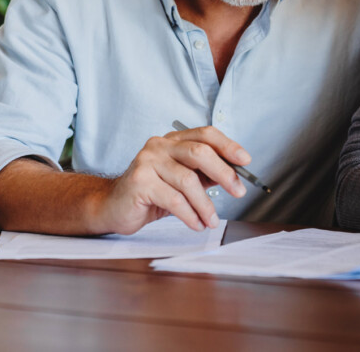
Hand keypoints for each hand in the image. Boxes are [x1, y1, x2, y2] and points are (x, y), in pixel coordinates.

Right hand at [98, 126, 250, 233]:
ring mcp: (147, 162)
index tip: (246, 160)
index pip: (205, 134)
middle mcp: (159, 146)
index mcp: (172, 141)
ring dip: (205, 205)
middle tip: (238, 192)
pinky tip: (197, 224)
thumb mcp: (181, 181)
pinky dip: (190, 215)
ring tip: (212, 221)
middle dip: (224, 173)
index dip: (228, 145)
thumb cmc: (151, 194)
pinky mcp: (139, 182)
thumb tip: (235, 176)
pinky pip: (174, 200)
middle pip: (199, 153)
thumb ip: (204, 175)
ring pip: (188, 181)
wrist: (113, 207)